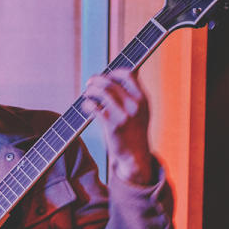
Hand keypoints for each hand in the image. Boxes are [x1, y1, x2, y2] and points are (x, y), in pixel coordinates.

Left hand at [82, 68, 155, 184]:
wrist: (135, 155)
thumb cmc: (135, 131)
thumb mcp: (141, 110)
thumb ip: (134, 93)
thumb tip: (127, 73)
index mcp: (142, 98)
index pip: (127, 74)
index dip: (113, 72)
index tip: (105, 76)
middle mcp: (135, 105)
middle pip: (111, 82)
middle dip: (96, 80)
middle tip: (90, 83)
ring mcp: (124, 115)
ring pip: (102, 93)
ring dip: (91, 90)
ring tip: (86, 93)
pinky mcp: (113, 126)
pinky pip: (95, 108)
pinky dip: (87, 104)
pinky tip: (86, 106)